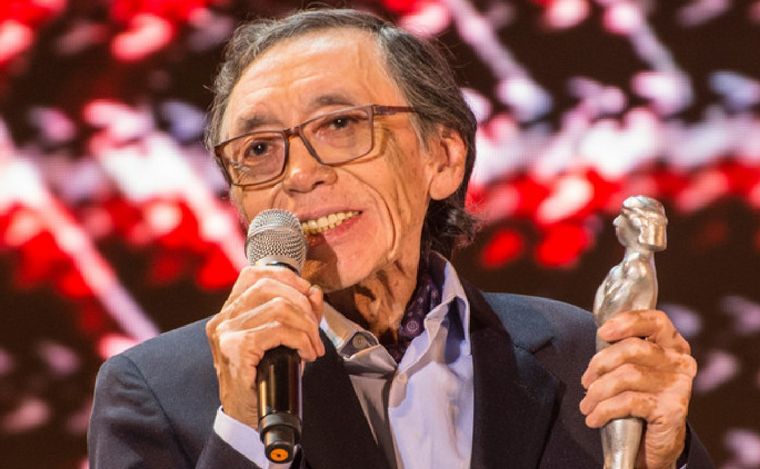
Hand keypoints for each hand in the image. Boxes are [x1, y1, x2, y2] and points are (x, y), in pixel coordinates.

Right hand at [205, 266, 325, 428]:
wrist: (247, 415)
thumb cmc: (264, 377)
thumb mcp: (284, 339)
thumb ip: (300, 313)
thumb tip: (315, 292)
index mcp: (230, 311)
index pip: (255, 274)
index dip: (287, 278)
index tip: (308, 296)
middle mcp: (223, 318)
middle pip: (270, 287)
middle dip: (302, 305)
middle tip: (315, 330)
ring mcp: (226, 332)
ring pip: (278, 307)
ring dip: (306, 326)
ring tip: (313, 346)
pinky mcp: (235, 348)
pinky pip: (278, 330)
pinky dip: (301, 339)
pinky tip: (306, 354)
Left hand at [579, 310, 696, 468]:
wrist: (657, 443)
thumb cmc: (639, 398)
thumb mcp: (633, 369)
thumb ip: (622, 349)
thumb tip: (600, 334)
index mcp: (673, 346)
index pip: (655, 320)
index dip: (627, 322)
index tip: (602, 332)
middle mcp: (680, 362)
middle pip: (633, 349)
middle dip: (600, 363)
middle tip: (585, 381)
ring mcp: (679, 385)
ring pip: (627, 376)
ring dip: (598, 391)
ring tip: (586, 405)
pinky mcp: (672, 409)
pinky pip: (628, 402)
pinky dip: (604, 409)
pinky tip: (594, 418)